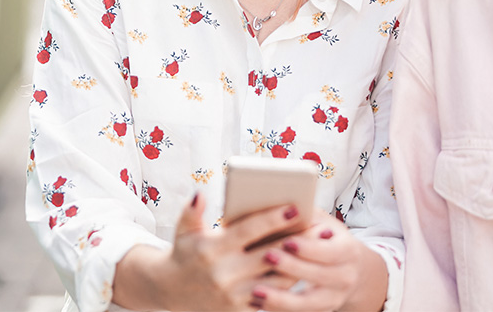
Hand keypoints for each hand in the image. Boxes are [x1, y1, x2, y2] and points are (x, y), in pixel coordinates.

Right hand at [113, 193, 301, 310]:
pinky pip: (272, 296)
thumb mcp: (182, 230)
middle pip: (269, 254)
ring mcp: (233, 294)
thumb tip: (200, 193)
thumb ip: (191, 210)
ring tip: (319, 249)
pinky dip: (288, 283)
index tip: (295, 207)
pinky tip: (304, 269)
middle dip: (297, 241)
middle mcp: (224, 273)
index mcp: (212, 248)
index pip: (248, 230)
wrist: (171, 291)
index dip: (273, 219)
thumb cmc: (184, 252)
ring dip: (299, 263)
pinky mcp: (239, 309)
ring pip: (275, 279)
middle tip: (320, 229)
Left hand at [247, 215, 389, 311]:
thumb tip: (283, 205)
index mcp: (348, 251)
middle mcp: (346, 276)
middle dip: (293, 268)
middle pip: (319, 276)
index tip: (288, 241)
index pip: (330, 251)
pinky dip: (280, 309)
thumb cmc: (327, 238)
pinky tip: (259, 303)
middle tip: (268, 257)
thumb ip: (308, 215)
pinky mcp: (322, 310)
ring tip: (257, 291)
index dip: (309, 247)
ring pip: (309, 303)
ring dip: (283, 299)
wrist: (349, 268)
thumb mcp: (324, 222)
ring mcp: (335, 297)